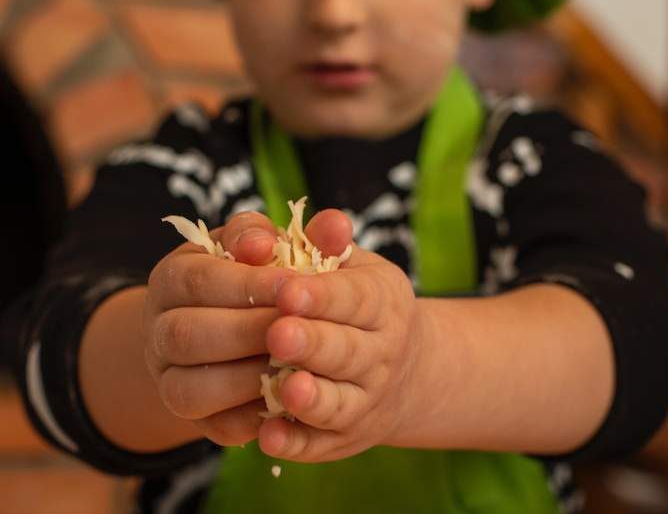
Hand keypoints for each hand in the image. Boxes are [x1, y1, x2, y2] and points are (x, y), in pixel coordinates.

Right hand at [143, 211, 288, 445]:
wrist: (244, 329)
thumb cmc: (263, 278)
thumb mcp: (273, 250)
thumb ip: (300, 234)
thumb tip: (336, 227)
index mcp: (173, 278)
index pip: (198, 279)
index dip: (247, 284)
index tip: (294, 285)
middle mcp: (159, 329)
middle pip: (186, 335)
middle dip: (247, 333)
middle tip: (296, 331)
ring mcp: (169, 378)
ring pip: (189, 389)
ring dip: (245, 379)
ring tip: (292, 367)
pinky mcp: (193, 419)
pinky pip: (213, 428)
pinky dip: (250, 418)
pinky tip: (286, 400)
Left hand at [257, 210, 428, 461]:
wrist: (400, 368)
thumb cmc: (355, 300)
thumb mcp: (351, 263)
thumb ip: (327, 240)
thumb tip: (327, 222)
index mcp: (383, 303)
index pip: (355, 298)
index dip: (323, 296)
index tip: (288, 291)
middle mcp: (381, 355)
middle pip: (347, 351)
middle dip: (312, 344)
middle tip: (278, 334)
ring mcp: (364, 400)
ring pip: (338, 403)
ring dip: (311, 398)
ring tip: (283, 389)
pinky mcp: (342, 438)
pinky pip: (319, 444)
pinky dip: (295, 443)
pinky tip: (267, 436)